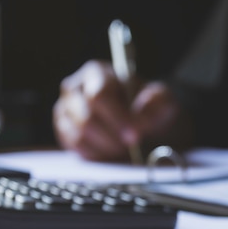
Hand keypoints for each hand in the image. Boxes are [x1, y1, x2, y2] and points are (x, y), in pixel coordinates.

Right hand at [53, 61, 186, 160]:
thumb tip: (140, 116)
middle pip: (86, 117)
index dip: (117, 117)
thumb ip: (156, 102)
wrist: (146, 125)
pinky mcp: (65, 132)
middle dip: (112, 136)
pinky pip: (75, 148)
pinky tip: (113, 154)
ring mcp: (66, 111)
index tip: (135, 134)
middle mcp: (75, 89)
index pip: (99, 95)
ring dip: (105, 147)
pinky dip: (97, 155)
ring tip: (125, 149)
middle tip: (132, 145)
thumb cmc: (151, 108)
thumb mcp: (163, 100)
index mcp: (97, 73)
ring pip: (79, 135)